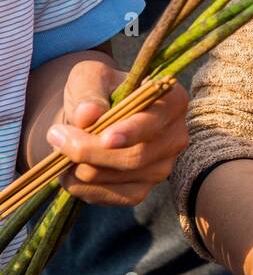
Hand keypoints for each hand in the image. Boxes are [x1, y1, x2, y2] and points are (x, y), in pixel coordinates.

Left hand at [45, 61, 188, 206]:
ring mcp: (161, 167)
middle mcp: (174, 137)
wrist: (92, 117)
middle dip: (91, 151)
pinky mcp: (142, 190)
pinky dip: (85, 187)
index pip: (155, 121)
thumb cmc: (96, 91)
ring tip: (59, 150)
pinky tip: (70, 172)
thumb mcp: (89, 77)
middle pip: (135, 156)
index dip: (132, 132)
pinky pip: (114, 196)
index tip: (105, 137)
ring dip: (82, 168)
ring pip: (120, 177)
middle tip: (57, 137)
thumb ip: (89, 92)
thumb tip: (88, 115)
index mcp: (171, 101)